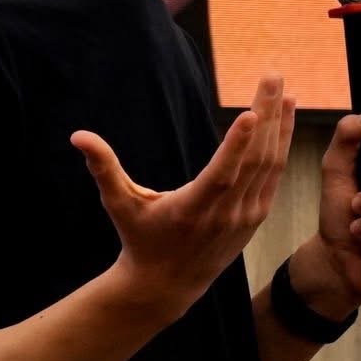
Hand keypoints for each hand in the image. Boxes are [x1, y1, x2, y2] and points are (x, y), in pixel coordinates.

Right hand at [72, 74, 296, 320]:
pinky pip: (272, 176)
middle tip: (272, 75)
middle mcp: (226, 214)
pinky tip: (282, 120)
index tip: (250, 112)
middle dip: (265, 115)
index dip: (237, 145)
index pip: (221, 176)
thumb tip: (78, 135)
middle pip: (253, 161)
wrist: (167, 285)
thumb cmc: (140, 238)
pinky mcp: (255, 216)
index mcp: (193, 210)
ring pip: (269, 166)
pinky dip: (279, 146)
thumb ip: (103, 168)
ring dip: (278, 126)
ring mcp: (245, 217)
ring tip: (283, 90)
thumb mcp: (120, 204)